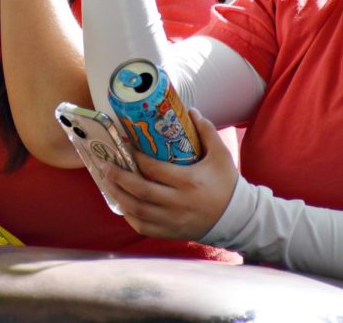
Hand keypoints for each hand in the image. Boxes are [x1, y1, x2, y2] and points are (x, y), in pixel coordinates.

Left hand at [103, 112, 237, 240]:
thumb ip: (207, 131)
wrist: (237, 218)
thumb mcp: (220, 155)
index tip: (125, 144)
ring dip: (118, 195)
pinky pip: (143, 227)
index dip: (136, 156)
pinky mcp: (171, 232)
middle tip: (105, 164)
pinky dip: (128, 216)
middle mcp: (178, 203)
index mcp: (189, 182)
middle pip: (140, 190)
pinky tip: (121, 203)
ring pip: (137, 210)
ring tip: (106, 181)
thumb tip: (191, 110)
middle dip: (119, 176)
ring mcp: (173, 220)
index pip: (154, 169)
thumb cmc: (227, 184)